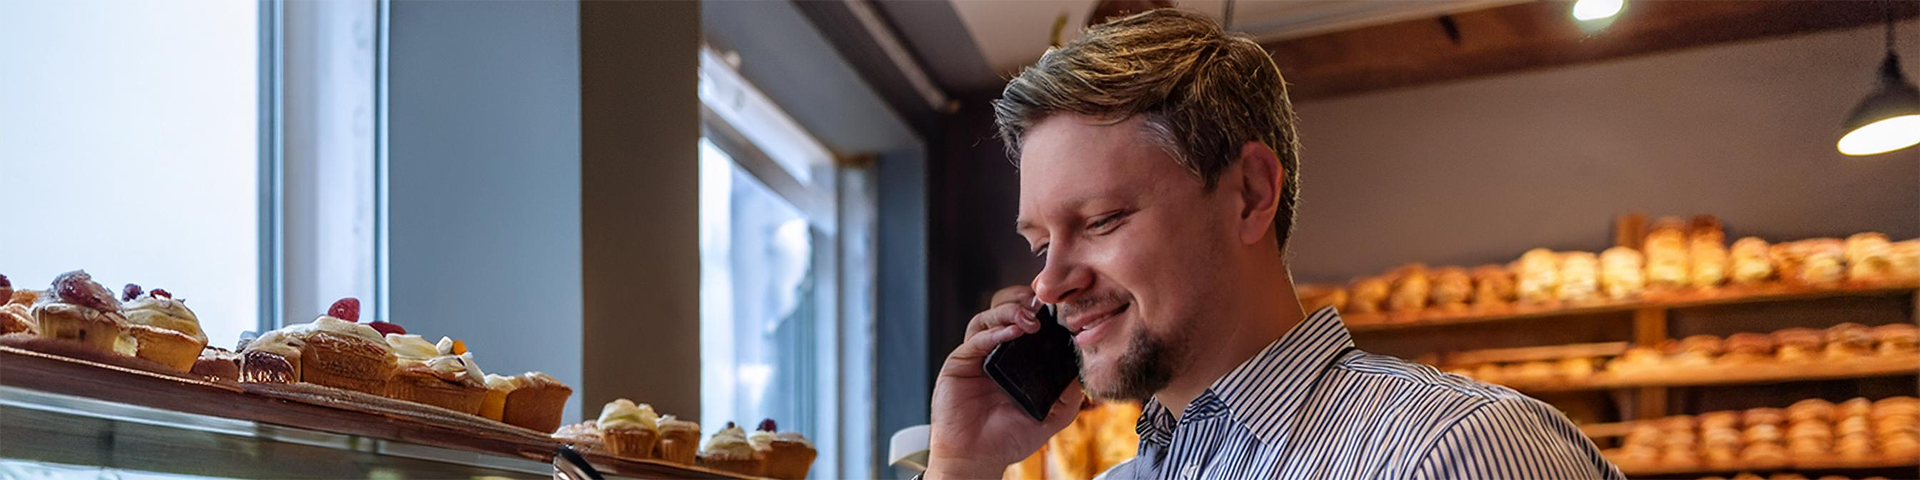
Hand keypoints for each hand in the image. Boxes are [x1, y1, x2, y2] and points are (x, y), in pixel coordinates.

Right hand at [927, 285, 1086, 479]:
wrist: (978, 457)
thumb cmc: (1008, 438)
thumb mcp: (1052, 416)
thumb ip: (1069, 394)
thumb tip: (1084, 367)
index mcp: (1015, 361)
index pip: (1025, 322)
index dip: (1040, 311)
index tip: (1059, 307)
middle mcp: (994, 354)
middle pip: (1003, 311)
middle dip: (1022, 302)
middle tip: (1042, 305)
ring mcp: (976, 357)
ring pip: (987, 319)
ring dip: (1009, 312)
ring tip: (1030, 320)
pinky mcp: (959, 363)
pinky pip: (975, 340)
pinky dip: (994, 333)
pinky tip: (1012, 333)